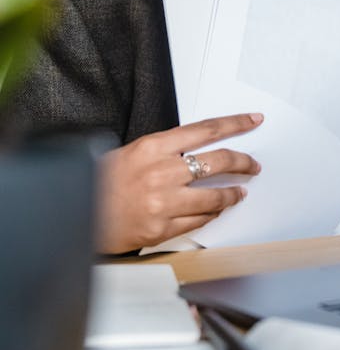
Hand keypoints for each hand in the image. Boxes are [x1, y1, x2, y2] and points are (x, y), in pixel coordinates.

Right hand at [96, 113, 263, 253]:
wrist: (76, 214)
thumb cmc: (101, 181)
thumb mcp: (133, 152)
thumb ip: (166, 151)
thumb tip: (198, 150)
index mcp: (154, 147)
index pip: (206, 129)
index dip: (235, 124)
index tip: (253, 120)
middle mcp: (162, 172)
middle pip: (219, 160)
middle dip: (243, 162)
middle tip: (253, 165)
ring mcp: (164, 202)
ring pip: (215, 195)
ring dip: (232, 194)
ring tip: (239, 192)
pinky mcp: (162, 229)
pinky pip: (199, 220)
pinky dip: (211, 214)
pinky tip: (215, 211)